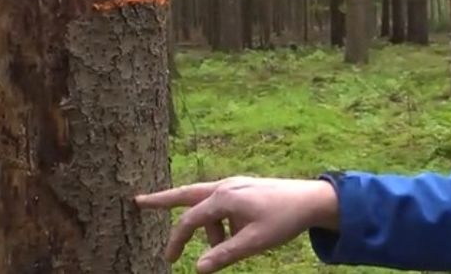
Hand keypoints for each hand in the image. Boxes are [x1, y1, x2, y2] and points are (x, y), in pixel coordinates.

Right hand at [134, 176, 339, 272]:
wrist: (311, 199)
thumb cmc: (283, 220)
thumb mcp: (253, 242)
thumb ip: (223, 255)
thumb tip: (197, 269)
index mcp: (224, 197)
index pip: (189, 221)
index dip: (176, 242)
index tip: (167, 261)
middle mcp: (224, 186)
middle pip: (186, 194)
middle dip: (162, 200)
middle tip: (138, 201)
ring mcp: (234, 185)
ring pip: (207, 206)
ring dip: (209, 228)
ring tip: (230, 247)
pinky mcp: (243, 189)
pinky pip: (221, 205)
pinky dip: (220, 222)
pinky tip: (237, 236)